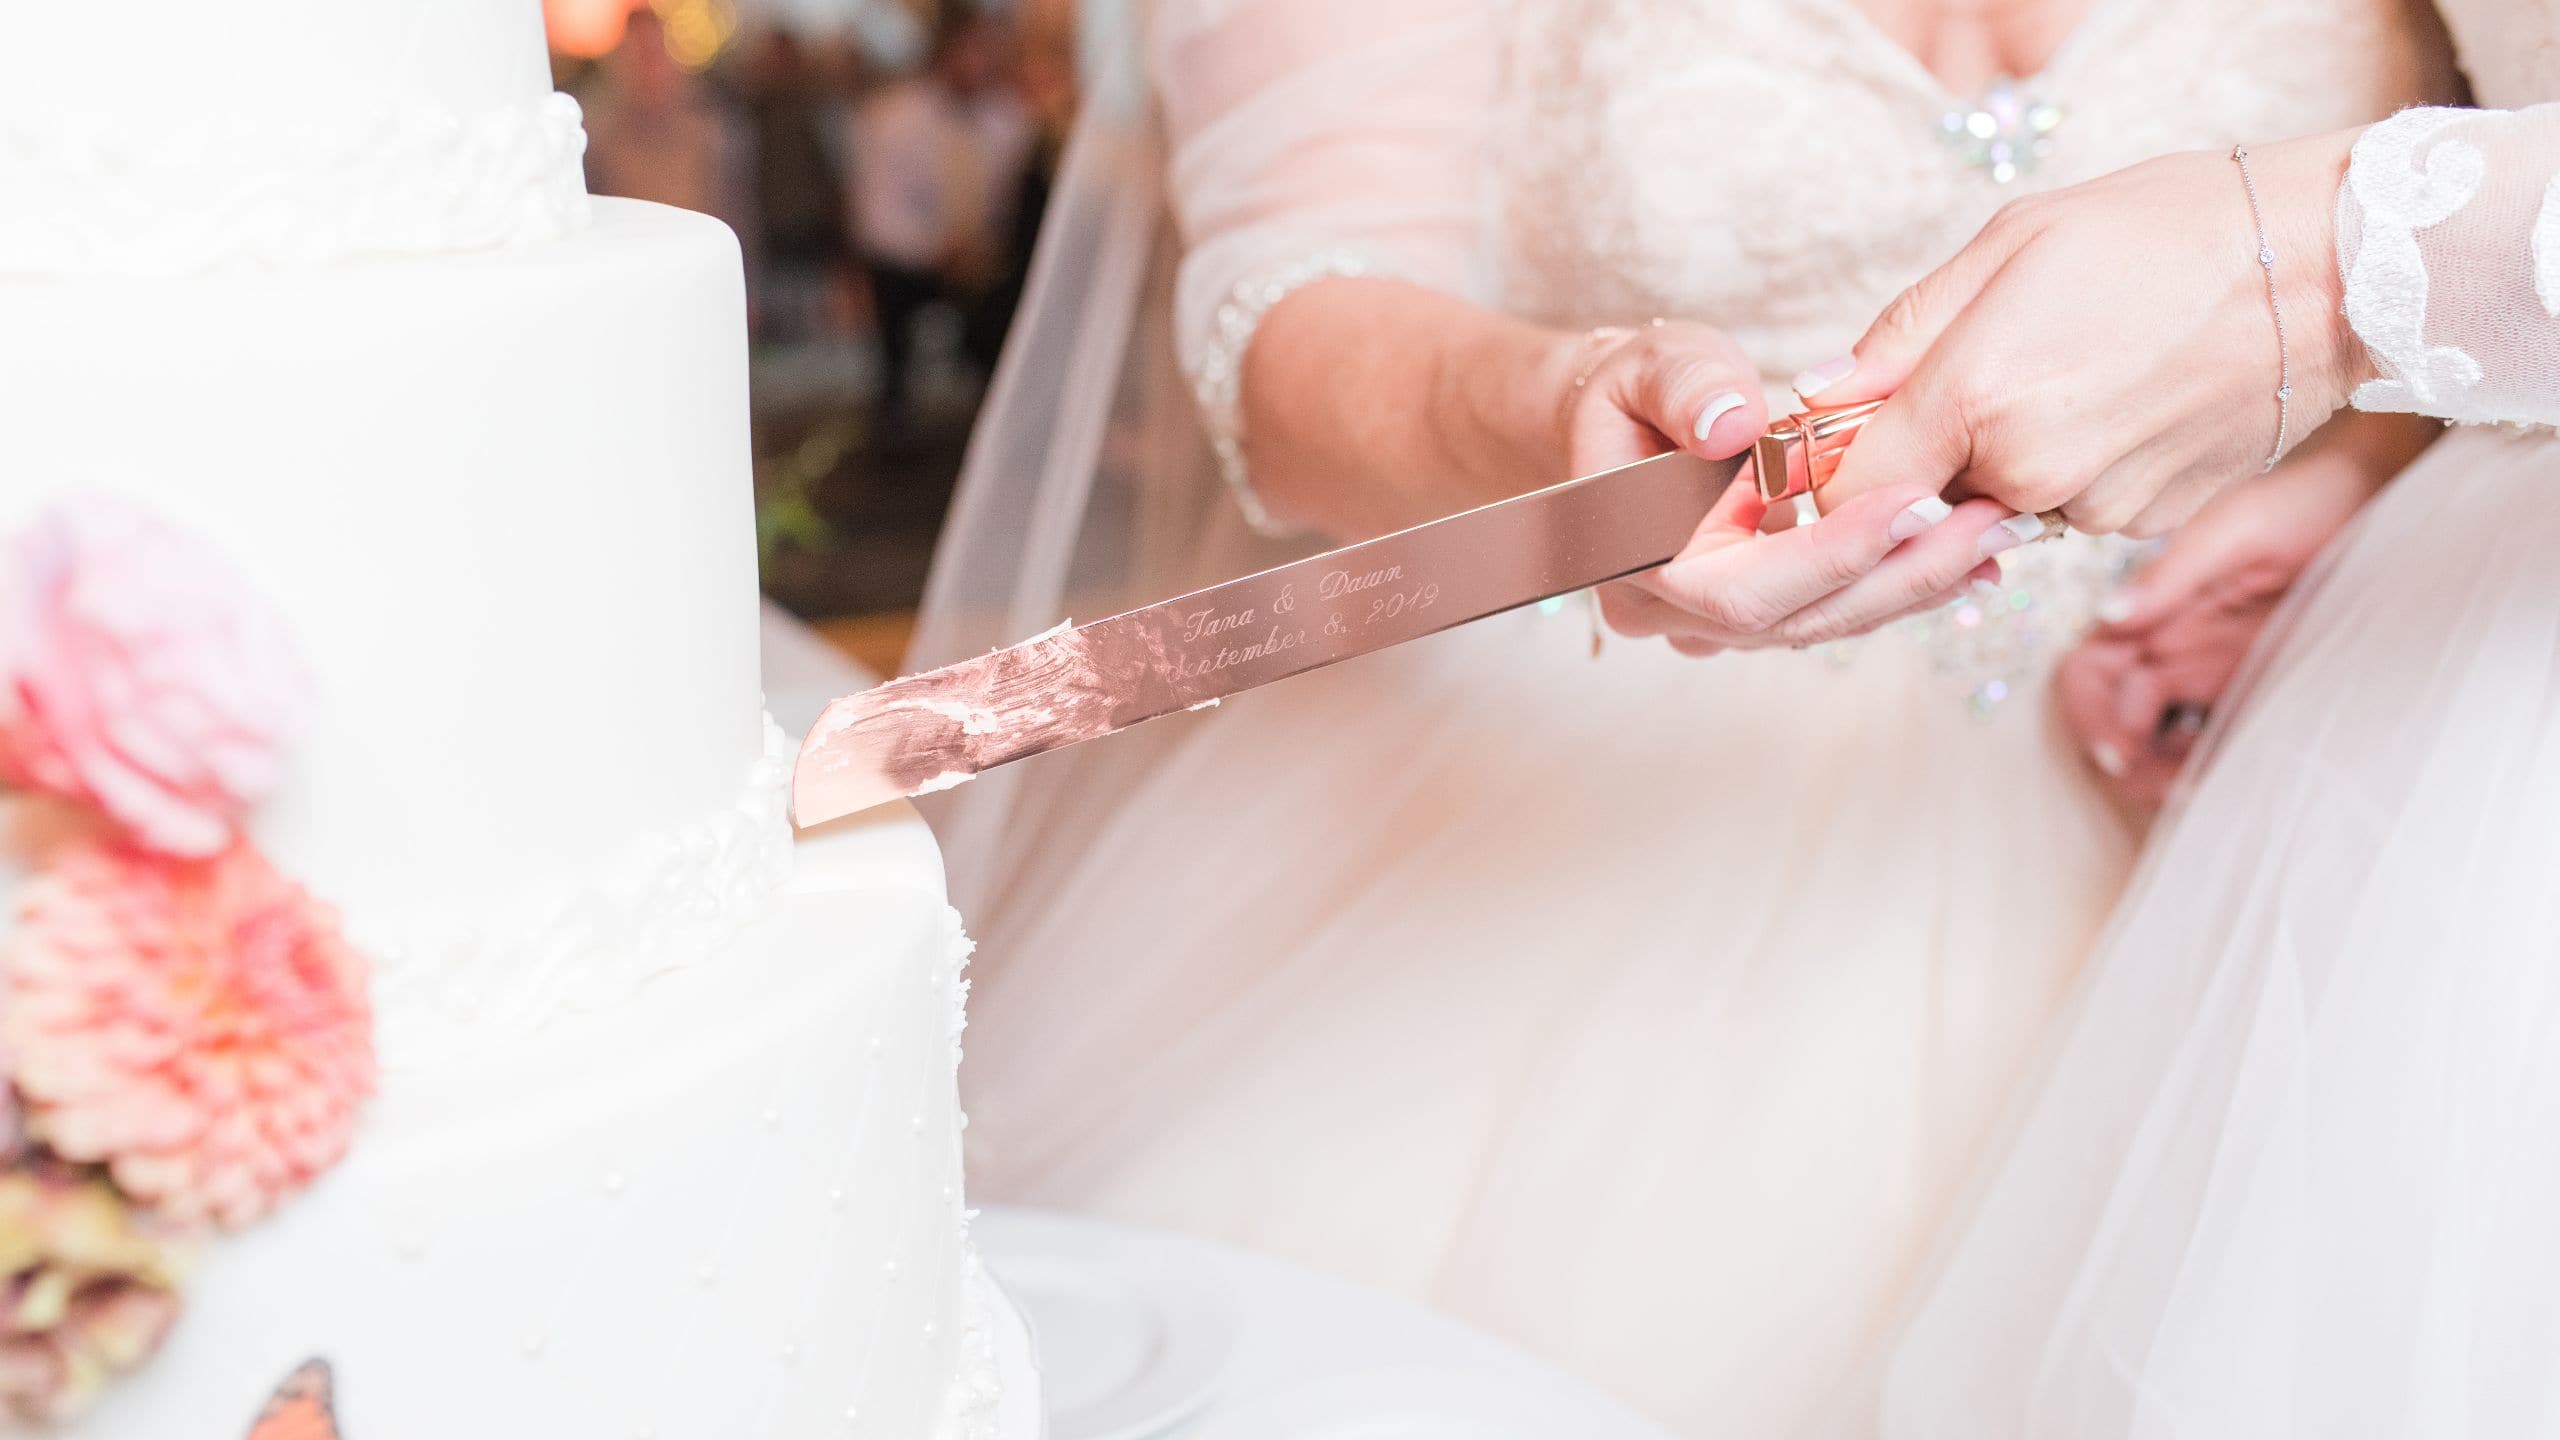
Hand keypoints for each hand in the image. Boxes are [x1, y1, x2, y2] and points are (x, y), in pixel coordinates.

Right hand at [1559, 321, 2016, 654]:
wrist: (1617, 427)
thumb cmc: (1634, 392)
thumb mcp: (1651, 365)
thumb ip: (1687, 388)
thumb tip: (1734, 426)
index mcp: (1632, 561)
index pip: (1743, 586)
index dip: (1833, 552)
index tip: (1915, 500)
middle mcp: (1668, 614)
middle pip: (1800, 618)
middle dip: (1903, 573)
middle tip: (1994, 524)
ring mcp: (1711, 626)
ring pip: (1826, 623)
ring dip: (1916, 583)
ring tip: (2001, 535)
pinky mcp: (1756, 616)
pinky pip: (1834, 610)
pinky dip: (1902, 582)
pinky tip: (1972, 555)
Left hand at [1814, 131, 2367, 535]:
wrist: (2323, 269)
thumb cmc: (2162, 232)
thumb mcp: (2010, 245)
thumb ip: (1901, 333)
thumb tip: (1821, 395)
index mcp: (1978, 400)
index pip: (1851, 487)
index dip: (1836, 465)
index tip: (1848, 430)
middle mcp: (2030, 475)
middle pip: (1923, 499)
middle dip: (1931, 447)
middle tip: (1987, 364)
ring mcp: (2093, 510)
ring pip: (2000, 503)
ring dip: (2007, 455)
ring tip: (2074, 367)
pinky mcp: (2144, 524)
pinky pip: (2070, 506)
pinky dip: (2075, 465)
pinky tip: (2122, 397)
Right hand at [2052, 411, 2431, 809]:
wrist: (2380, 501)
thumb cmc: (2307, 503)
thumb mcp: (2236, 528)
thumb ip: (2172, 573)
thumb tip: (2108, 616)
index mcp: (2156, 610)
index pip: (2088, 673)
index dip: (2092, 716)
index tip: (2122, 752)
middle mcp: (2172, 645)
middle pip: (2113, 719)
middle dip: (2124, 761)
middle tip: (2168, 788)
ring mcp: (2208, 670)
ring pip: (2153, 741)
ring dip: (2159, 774)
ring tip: (2198, 789)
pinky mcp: (2249, 689)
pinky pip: (2204, 742)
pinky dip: (2200, 768)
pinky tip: (2228, 774)